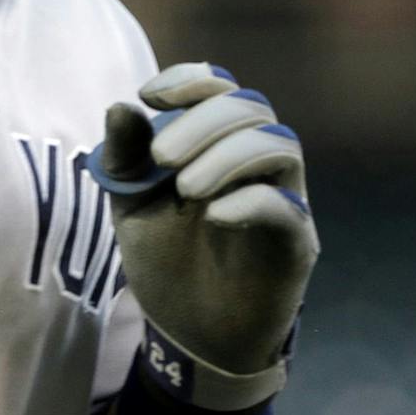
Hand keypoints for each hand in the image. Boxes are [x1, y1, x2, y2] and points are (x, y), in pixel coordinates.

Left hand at [90, 62, 317, 408]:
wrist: (190, 333)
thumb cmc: (167, 260)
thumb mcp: (132, 208)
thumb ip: (125, 162)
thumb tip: (120, 107)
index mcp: (219, 145)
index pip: (223, 87)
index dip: (192, 80)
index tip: (151, 96)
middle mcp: (259, 163)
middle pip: (252, 109)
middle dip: (203, 123)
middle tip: (161, 159)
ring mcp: (284, 199)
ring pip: (279, 146)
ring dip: (227, 156)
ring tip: (185, 189)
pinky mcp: (296, 243)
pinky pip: (287, 207)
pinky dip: (250, 202)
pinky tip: (214, 216)